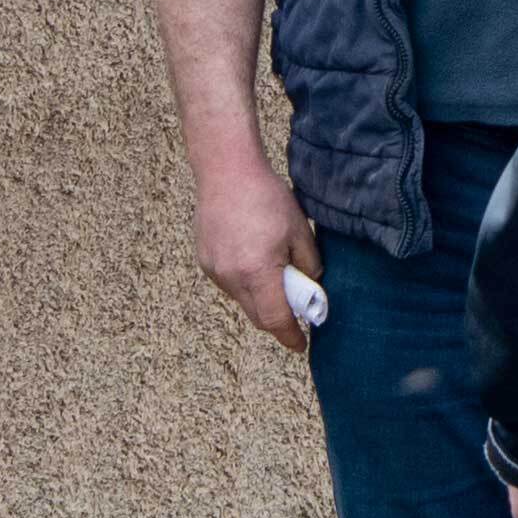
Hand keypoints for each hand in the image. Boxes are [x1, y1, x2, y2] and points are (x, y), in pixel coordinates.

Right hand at [192, 148, 315, 350]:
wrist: (226, 171)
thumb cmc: (266, 196)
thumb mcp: (298, 230)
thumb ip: (309, 264)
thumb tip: (312, 286)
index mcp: (258, 272)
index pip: (276, 319)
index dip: (290, 336)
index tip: (301, 345)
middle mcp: (232, 277)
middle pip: (257, 317)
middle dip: (277, 321)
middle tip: (295, 314)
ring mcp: (215, 271)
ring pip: (242, 301)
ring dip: (260, 300)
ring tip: (274, 277)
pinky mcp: (205, 261)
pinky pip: (229, 285)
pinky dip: (245, 284)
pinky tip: (253, 261)